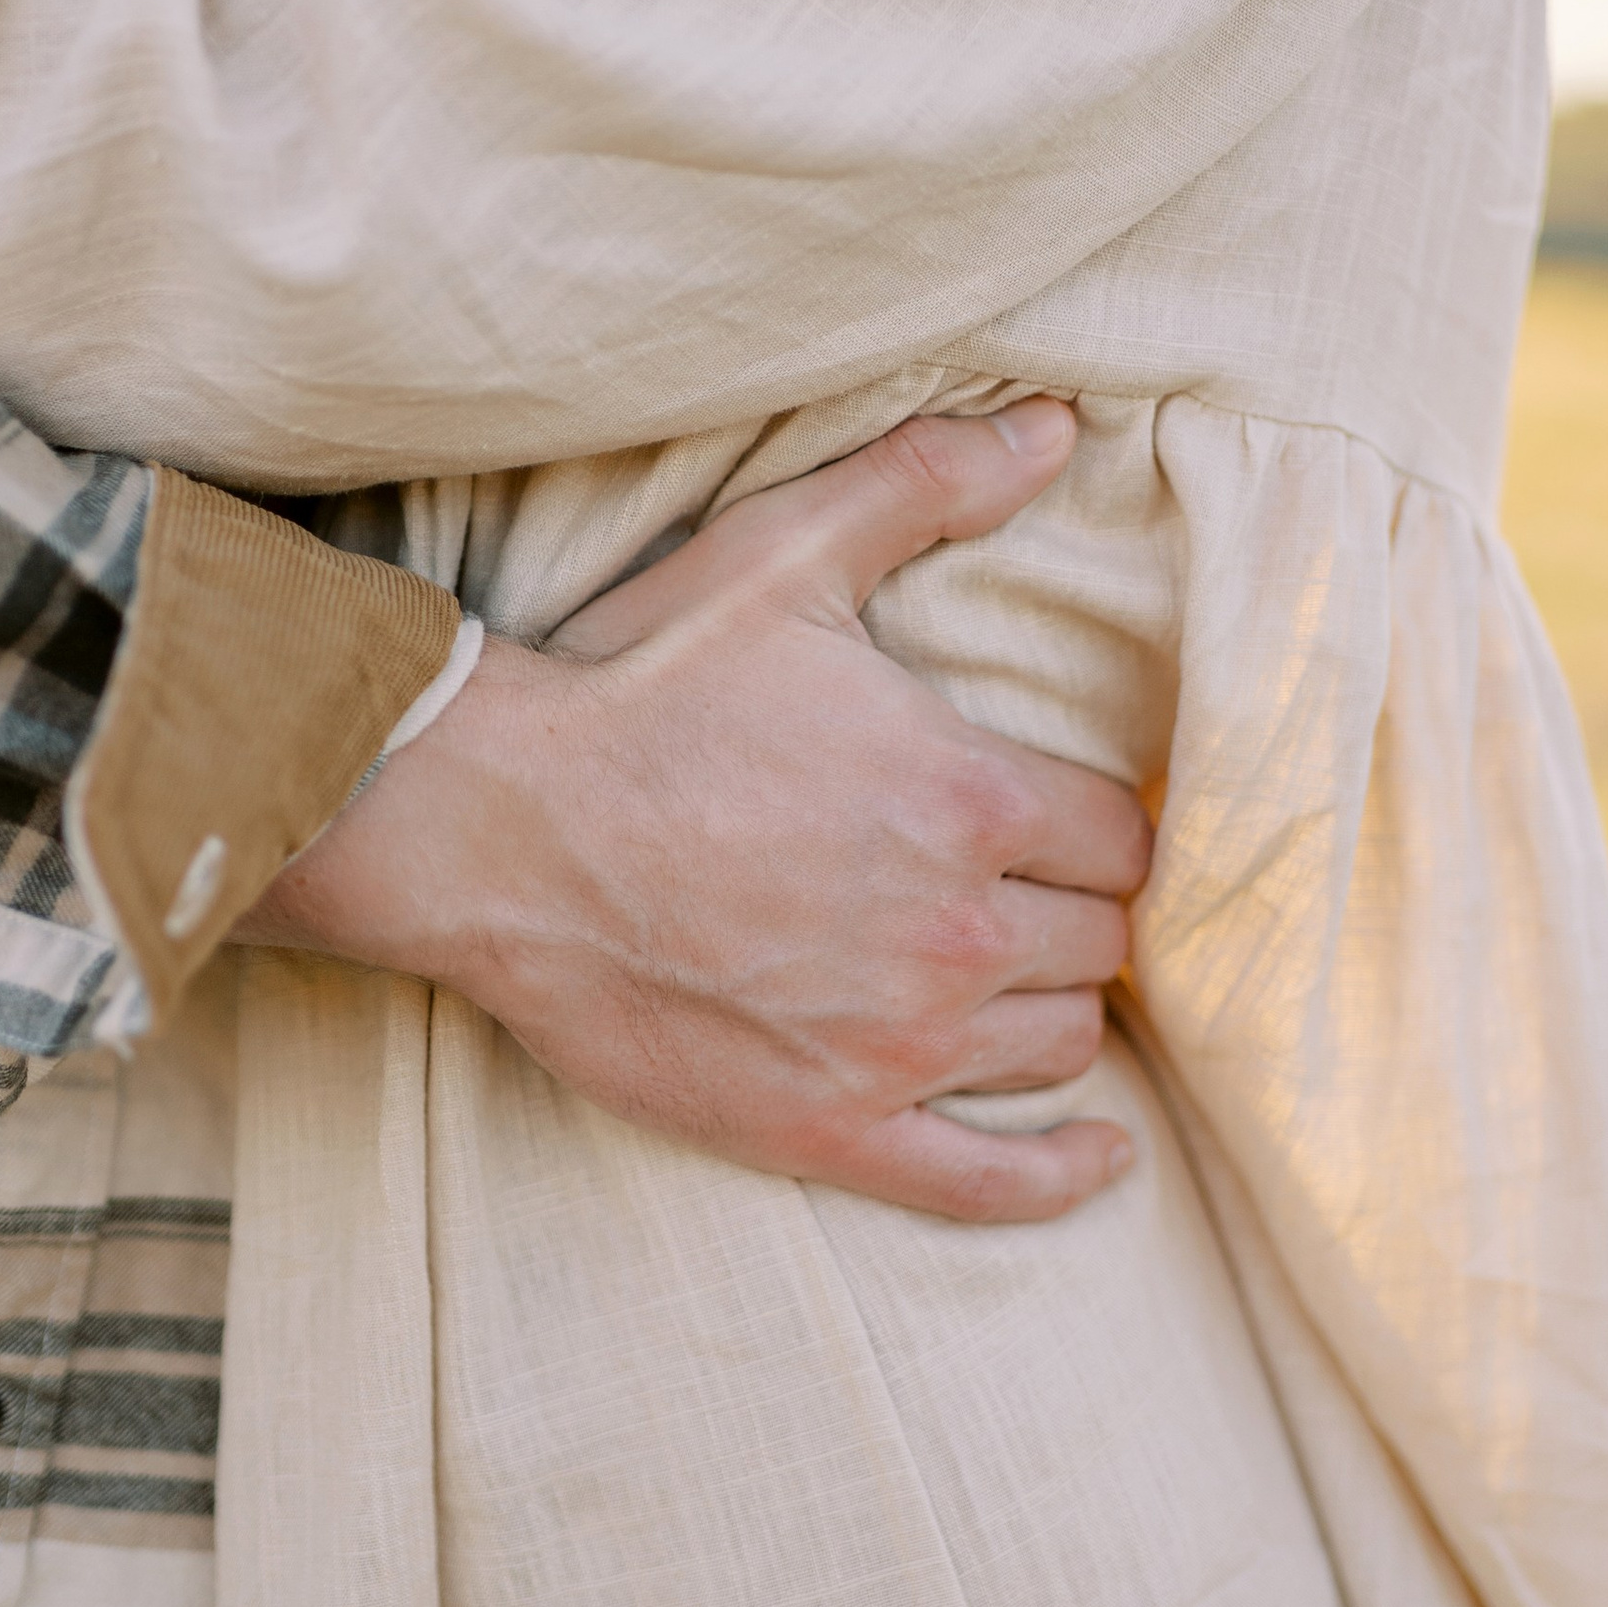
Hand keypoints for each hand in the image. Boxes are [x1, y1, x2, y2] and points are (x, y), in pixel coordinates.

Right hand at [250, 407, 1152, 1223]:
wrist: (490, 829)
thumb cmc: (636, 689)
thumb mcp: (784, 557)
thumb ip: (928, 483)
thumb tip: (1054, 425)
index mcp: (968, 796)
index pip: (1117, 834)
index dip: (1091, 821)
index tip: (1052, 815)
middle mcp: (955, 931)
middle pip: (1098, 941)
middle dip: (1071, 910)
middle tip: (1019, 888)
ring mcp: (896, 1045)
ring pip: (1058, 1042)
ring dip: (1048, 1007)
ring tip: (1009, 976)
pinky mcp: (828, 1129)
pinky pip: (991, 1181)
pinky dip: (1059, 1174)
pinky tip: (1098, 1155)